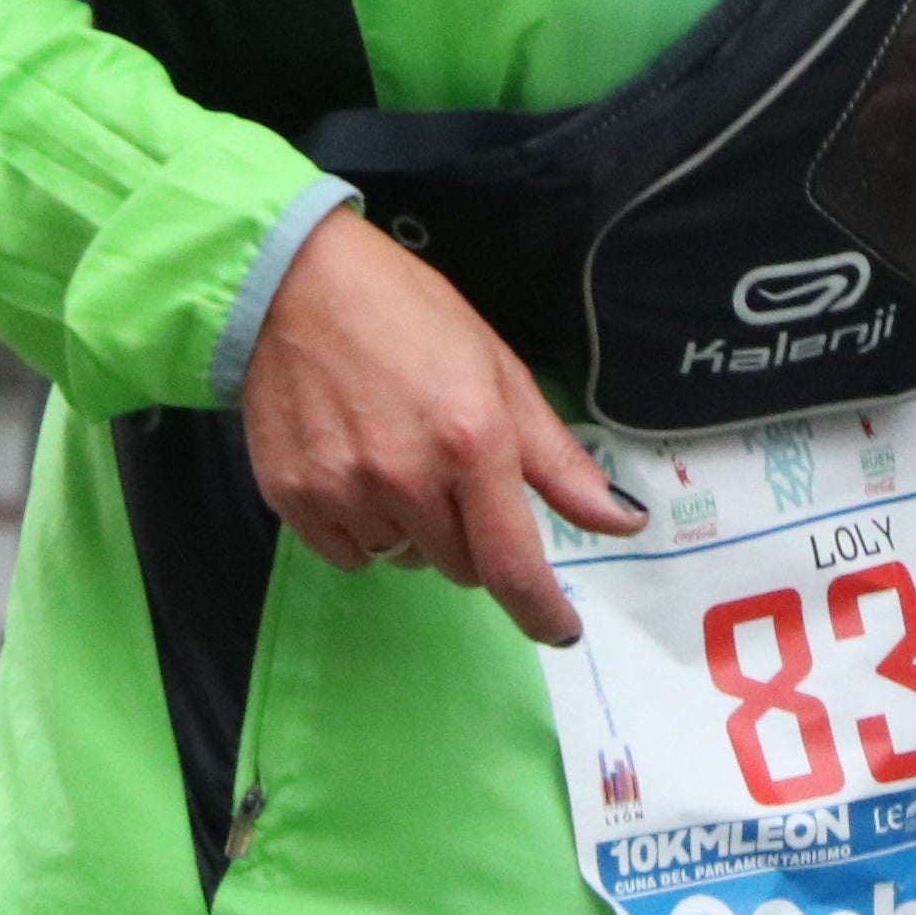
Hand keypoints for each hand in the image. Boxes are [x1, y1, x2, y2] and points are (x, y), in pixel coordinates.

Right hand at [241, 206, 640, 644]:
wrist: (292, 284)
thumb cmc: (407, 315)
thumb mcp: (499, 372)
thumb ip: (558, 460)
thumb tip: (622, 522)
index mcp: (472, 443)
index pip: (513, 565)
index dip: (542, 611)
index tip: (560, 630)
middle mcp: (408, 478)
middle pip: (462, 565)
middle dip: (472, 535)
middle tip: (453, 472)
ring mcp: (345, 492)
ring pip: (405, 558)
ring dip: (415, 530)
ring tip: (396, 454)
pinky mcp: (293, 498)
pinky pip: (349, 554)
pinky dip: (362, 529)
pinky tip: (355, 470)